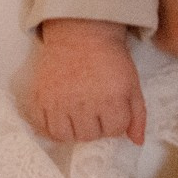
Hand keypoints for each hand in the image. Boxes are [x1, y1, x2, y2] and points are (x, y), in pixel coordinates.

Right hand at [27, 19, 145, 143]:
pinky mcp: (40, 99)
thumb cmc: (110, 59)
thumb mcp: (132, 83)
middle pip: (89, 136)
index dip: (115, 122)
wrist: (81, 34)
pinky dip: (51, 128)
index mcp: (111, 99)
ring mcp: (58, 102)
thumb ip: (138, 115)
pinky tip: (61, 117)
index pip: (114, 130)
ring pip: (65, 136)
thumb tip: (137, 142)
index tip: (112, 110)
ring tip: (78, 116)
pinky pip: (42, 128)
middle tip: (94, 111)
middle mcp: (83, 103)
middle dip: (95, 127)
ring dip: (74, 130)